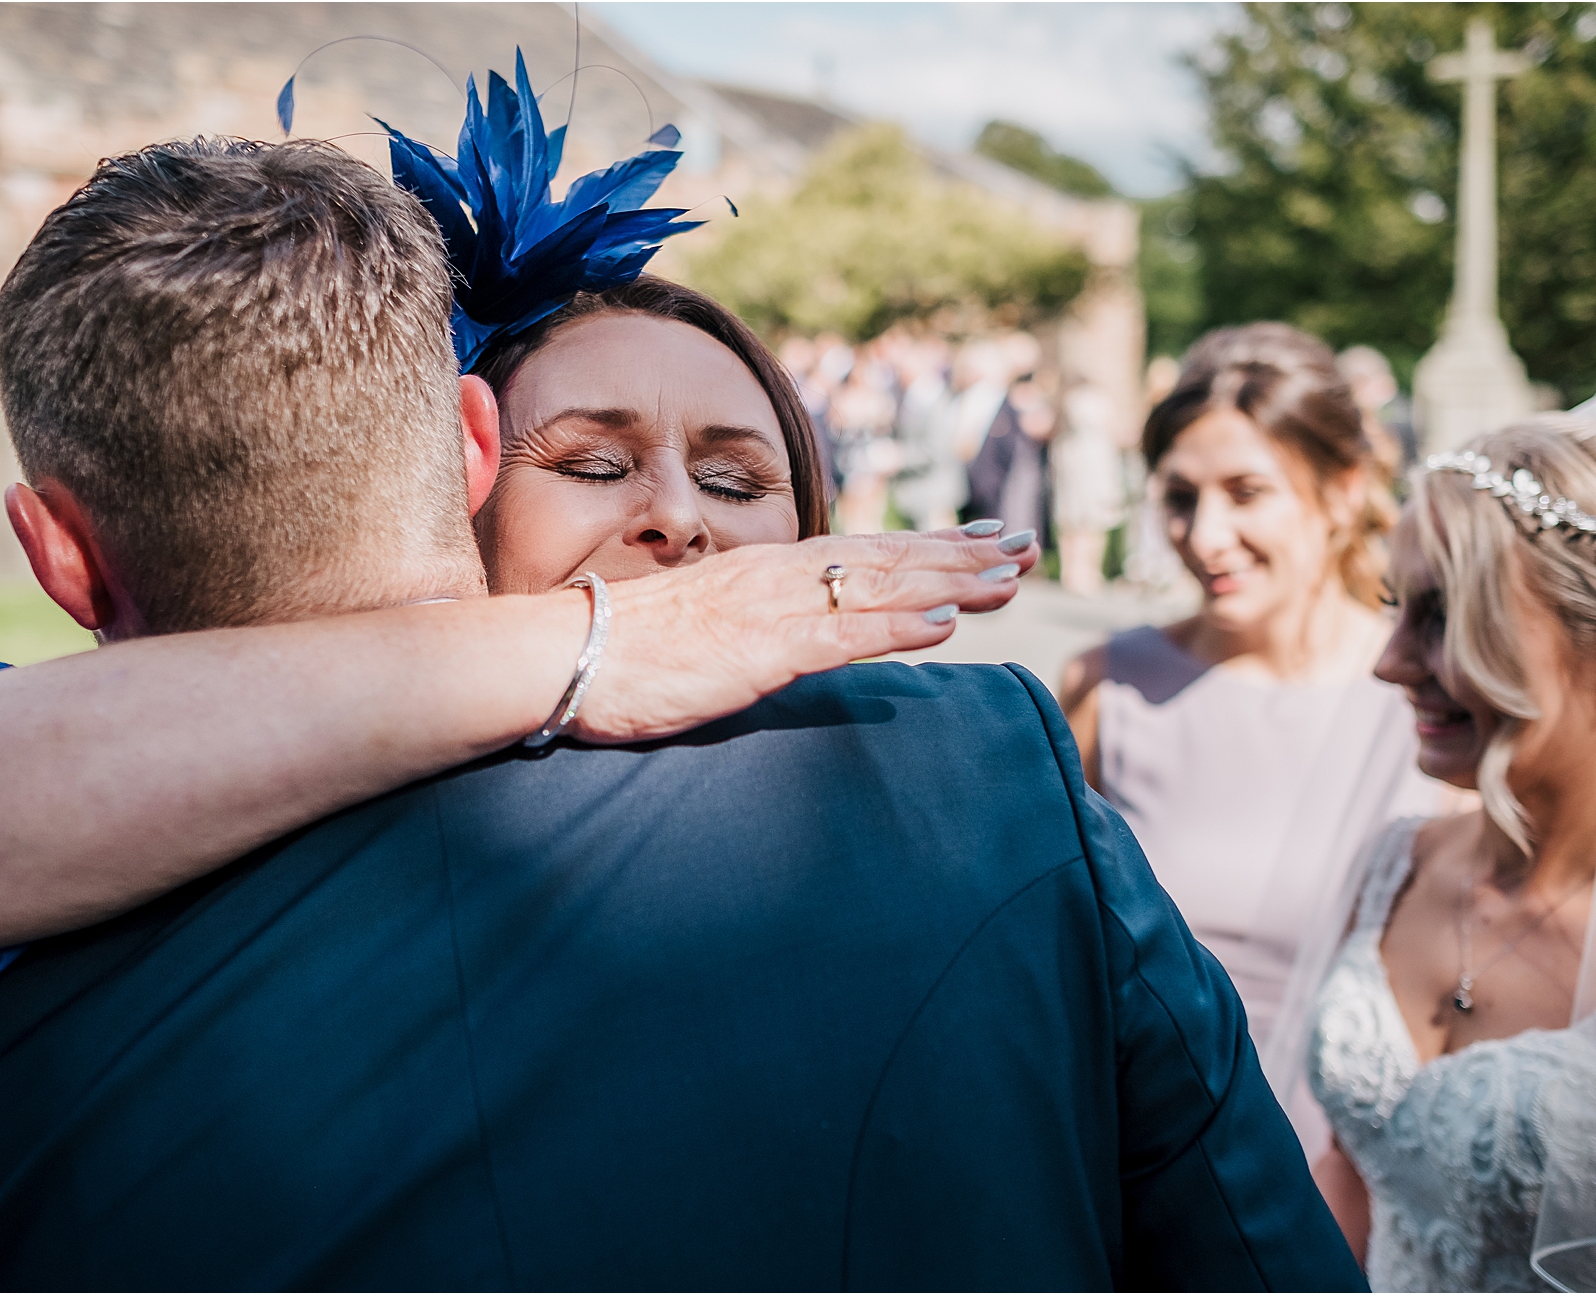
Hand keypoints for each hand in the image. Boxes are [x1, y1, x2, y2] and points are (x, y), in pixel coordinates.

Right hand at [571, 524, 1039, 742]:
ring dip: (952, 583)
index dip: (933, 548)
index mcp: (770, 574)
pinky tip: (945, 624)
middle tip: (1029, 550)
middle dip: (964, 557)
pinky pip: (842, 636)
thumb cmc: (626, 650)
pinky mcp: (762, 651)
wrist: (566, 656)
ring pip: (881, 588)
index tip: (987, 542)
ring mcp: (774, 610)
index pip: (867, 553)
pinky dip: (897, 627)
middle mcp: (782, 578)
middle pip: (890, 561)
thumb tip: (792, 636)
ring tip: (1011, 579)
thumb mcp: (708, 629)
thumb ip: (757, 625)